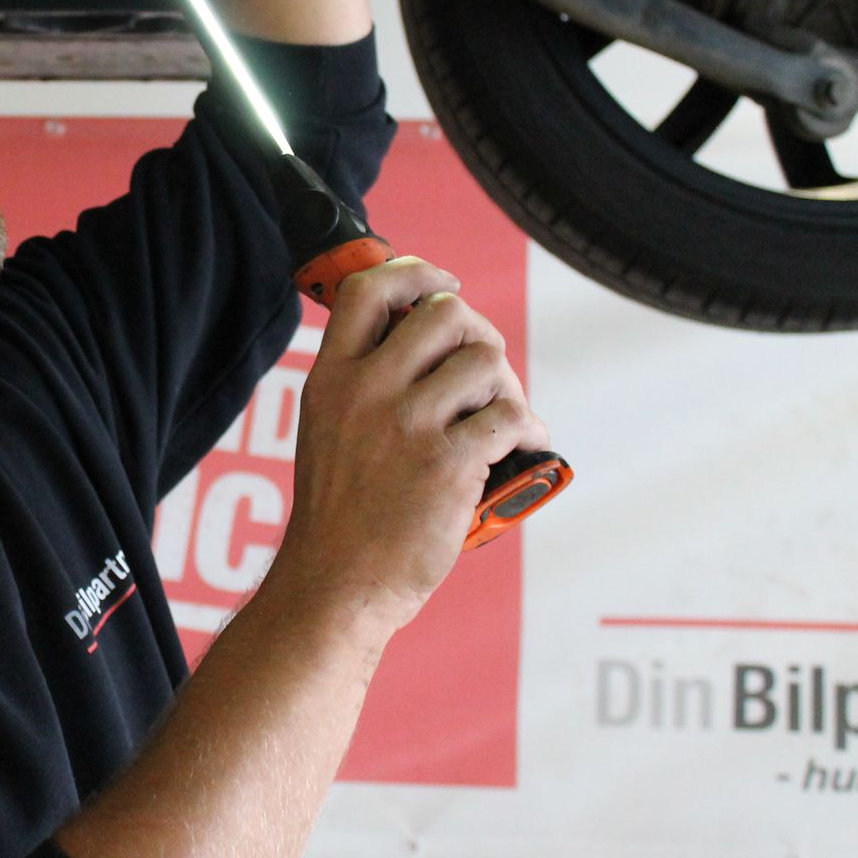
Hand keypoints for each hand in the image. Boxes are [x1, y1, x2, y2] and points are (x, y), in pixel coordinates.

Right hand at [272, 257, 551, 630]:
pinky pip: (512, 417)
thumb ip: (363, 381)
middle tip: (480, 369)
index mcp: (330, 378)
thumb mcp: (327, 429)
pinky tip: (524, 445)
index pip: (369, 289)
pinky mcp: (449, 464)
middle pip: (444, 312)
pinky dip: (530, 429)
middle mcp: (366, 391)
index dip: (417, 273)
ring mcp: (408, 426)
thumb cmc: (339, 515)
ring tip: (502, 415)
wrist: (335, 585)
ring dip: (506, 385)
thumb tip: (427, 338)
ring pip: (485, 360)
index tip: (443, 283)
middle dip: (477, 333)